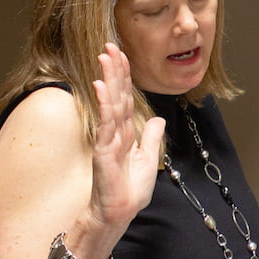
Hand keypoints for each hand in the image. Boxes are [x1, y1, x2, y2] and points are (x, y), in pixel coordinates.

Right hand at [88, 43, 165, 232]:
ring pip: (111, 103)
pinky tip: (101, 86)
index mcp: (125, 131)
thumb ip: (150, 137)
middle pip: (116, 94)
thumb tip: (157, 119)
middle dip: (114, 69)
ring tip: (105, 57)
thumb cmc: (129, 190)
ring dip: (108, 79)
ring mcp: (108, 139)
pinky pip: (106, 123)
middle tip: (110, 45)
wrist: (120, 213)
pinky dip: (104, 104)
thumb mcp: (148, 158)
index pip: (124, 97)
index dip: (124, 76)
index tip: (121, 54)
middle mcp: (115, 131)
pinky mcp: (104, 151)